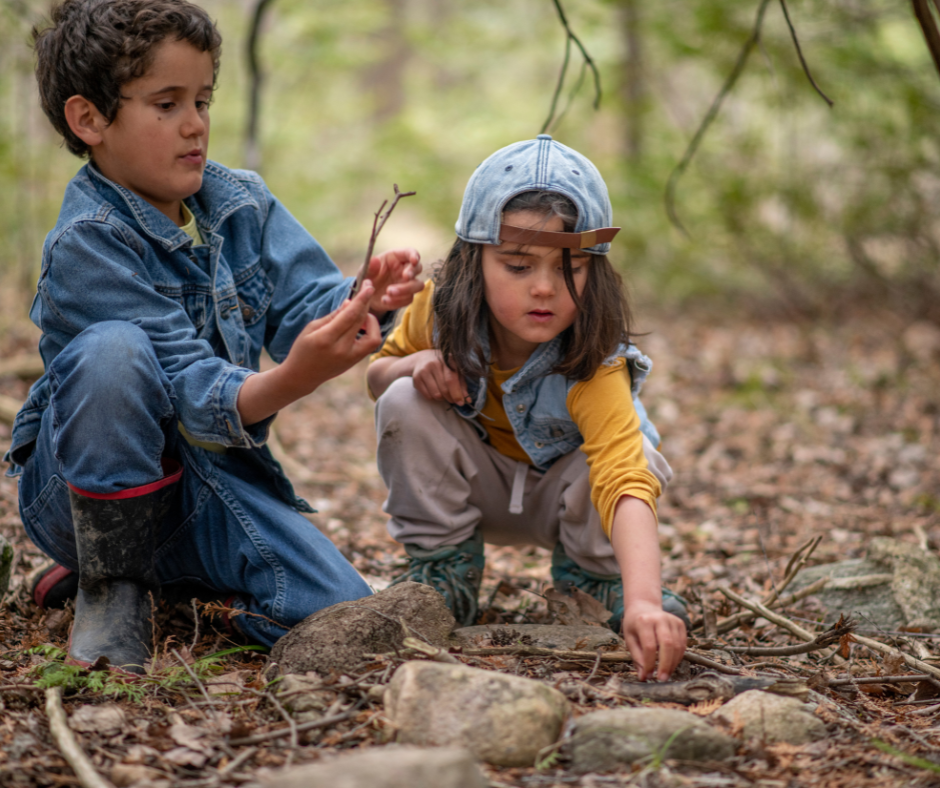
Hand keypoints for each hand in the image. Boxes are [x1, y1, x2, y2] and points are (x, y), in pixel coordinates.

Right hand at [281, 282, 381, 396]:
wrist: (301, 376)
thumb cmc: (303, 349)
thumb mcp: (312, 328)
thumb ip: (333, 315)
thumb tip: (350, 302)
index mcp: (327, 339)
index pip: (350, 315)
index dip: (361, 300)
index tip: (368, 286)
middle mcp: (341, 349)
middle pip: (362, 322)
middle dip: (367, 304)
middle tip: (367, 291)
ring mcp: (350, 358)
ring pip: (373, 336)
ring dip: (372, 322)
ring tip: (360, 315)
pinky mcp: (355, 362)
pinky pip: (370, 344)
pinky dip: (370, 332)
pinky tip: (360, 325)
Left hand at [366, 248, 422, 314]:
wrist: (367, 296)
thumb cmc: (368, 278)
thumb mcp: (364, 271)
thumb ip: (369, 266)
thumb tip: (375, 260)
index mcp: (396, 257)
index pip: (410, 252)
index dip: (414, 255)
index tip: (414, 260)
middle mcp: (404, 269)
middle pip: (418, 268)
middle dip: (412, 273)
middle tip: (405, 277)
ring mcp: (407, 283)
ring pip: (418, 285)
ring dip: (406, 289)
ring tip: (389, 292)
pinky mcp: (406, 296)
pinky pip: (408, 299)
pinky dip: (398, 301)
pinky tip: (385, 300)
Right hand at [412, 349, 468, 404]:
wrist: (423, 358)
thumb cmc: (443, 366)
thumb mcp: (455, 370)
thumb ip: (461, 384)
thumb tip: (467, 399)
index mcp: (446, 360)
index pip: (451, 379)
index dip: (456, 393)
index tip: (461, 402)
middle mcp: (434, 364)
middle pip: (443, 389)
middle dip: (450, 398)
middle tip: (453, 400)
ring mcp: (423, 371)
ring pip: (436, 394)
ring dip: (442, 398)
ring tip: (443, 394)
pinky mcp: (416, 379)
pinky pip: (427, 396)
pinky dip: (433, 398)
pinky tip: (435, 391)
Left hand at [622, 599, 686, 681]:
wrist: (644, 607)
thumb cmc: (635, 625)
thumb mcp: (630, 639)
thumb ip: (637, 657)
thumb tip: (644, 677)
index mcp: (644, 621)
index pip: (649, 646)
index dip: (650, 663)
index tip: (648, 675)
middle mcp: (660, 618)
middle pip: (667, 645)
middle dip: (665, 664)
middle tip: (662, 678)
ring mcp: (672, 620)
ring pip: (677, 645)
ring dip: (673, 663)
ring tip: (666, 674)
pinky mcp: (680, 623)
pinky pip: (682, 644)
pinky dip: (678, 656)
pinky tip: (671, 664)